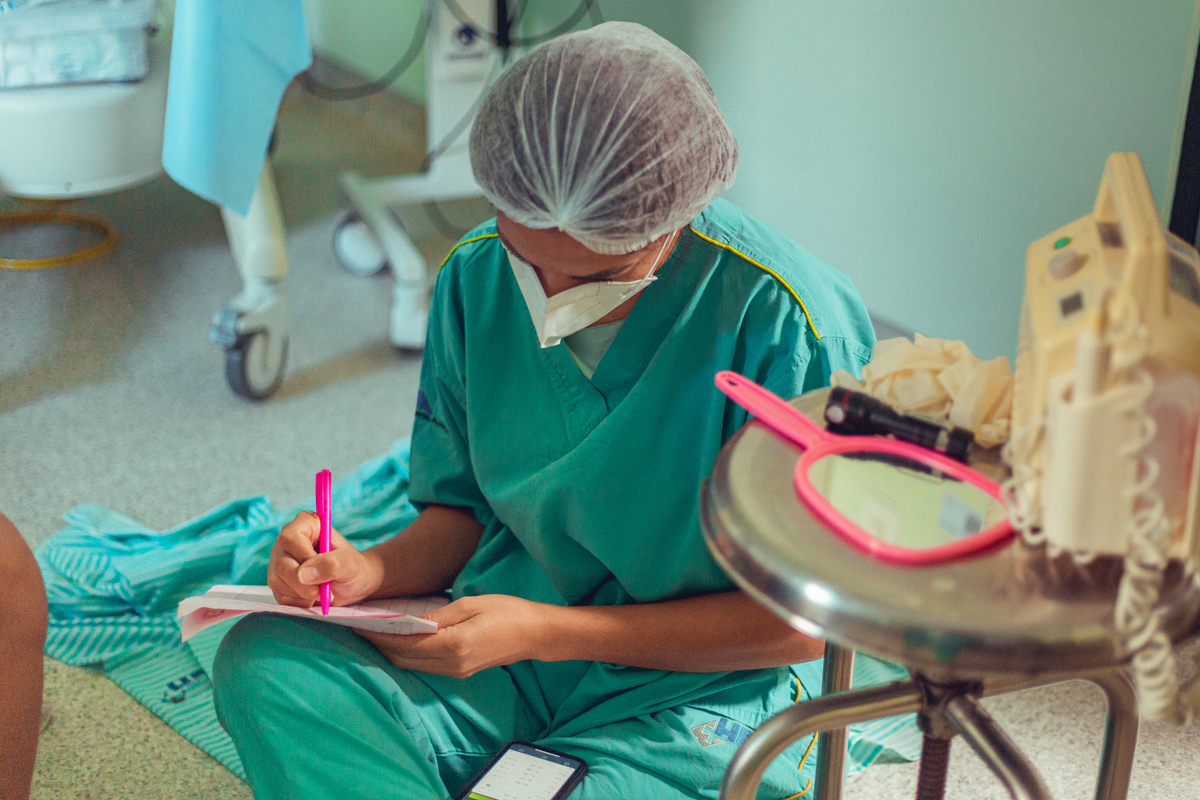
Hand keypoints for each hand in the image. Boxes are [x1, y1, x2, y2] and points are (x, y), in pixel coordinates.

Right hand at [267, 511, 380, 608]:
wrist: (352, 585)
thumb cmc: (352, 568)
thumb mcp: (349, 564)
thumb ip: (331, 564)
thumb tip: (303, 574)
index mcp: (306, 525)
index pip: (290, 537)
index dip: (303, 556)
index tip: (321, 569)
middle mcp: (288, 541)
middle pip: (281, 563)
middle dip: (304, 583)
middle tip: (323, 591)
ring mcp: (280, 561)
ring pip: (277, 581)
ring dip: (302, 594)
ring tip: (322, 592)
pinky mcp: (278, 581)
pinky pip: (280, 596)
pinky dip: (298, 602)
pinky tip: (313, 598)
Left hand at [357, 594, 549, 678]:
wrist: (536, 634)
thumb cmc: (507, 611)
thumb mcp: (470, 605)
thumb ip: (436, 617)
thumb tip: (406, 622)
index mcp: (454, 645)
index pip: (405, 644)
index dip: (378, 635)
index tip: (358, 623)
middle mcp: (452, 664)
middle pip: (403, 659)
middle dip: (378, 644)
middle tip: (358, 627)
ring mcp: (456, 672)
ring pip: (411, 664)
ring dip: (390, 650)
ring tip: (373, 632)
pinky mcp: (460, 671)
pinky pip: (424, 665)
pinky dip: (407, 653)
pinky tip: (400, 639)